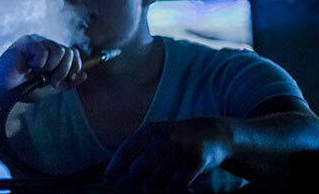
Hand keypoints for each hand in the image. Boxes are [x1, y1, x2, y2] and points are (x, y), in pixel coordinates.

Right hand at [0, 34, 85, 93]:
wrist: (3, 92)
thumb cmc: (23, 89)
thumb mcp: (49, 88)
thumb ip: (67, 82)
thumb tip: (85, 75)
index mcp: (51, 53)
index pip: (72, 52)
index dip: (75, 65)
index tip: (68, 79)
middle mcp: (44, 44)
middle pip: (68, 51)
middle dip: (64, 70)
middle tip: (52, 82)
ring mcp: (35, 42)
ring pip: (59, 50)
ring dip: (53, 68)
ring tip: (39, 75)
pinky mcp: (25, 42)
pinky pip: (43, 50)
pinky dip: (39, 63)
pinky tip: (28, 67)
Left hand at [104, 118, 232, 191]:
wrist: (211, 134)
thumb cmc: (176, 140)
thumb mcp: (155, 137)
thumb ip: (136, 151)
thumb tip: (111, 172)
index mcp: (149, 130)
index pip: (126, 150)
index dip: (115, 167)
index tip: (107, 180)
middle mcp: (163, 137)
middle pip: (138, 169)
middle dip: (131, 183)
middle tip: (131, 189)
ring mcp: (180, 149)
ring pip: (156, 180)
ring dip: (153, 188)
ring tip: (154, 187)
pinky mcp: (196, 161)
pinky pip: (177, 185)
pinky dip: (173, 190)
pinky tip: (175, 188)